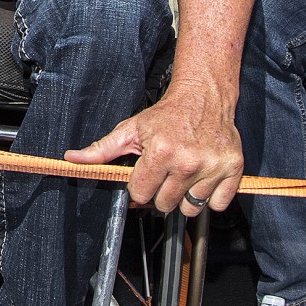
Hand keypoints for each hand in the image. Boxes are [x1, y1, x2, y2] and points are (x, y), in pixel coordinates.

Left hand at [66, 86, 243, 212]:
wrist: (204, 96)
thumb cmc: (167, 115)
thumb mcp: (130, 129)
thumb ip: (101, 150)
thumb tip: (72, 160)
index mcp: (161, 151)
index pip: (141, 193)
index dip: (140, 187)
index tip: (145, 176)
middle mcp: (188, 161)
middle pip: (165, 204)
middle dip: (161, 192)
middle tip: (166, 173)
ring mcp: (212, 166)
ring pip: (191, 209)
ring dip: (184, 198)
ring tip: (183, 176)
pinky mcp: (233, 169)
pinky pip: (217, 205)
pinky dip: (210, 198)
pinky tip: (202, 180)